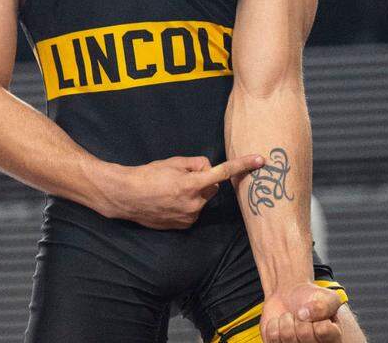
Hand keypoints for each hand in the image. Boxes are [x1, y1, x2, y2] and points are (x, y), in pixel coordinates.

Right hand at [113, 154, 264, 228]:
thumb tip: (208, 168)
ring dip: (194, 194)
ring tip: (171, 190)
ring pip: (203, 200)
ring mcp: (189, 217)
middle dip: (204, 181)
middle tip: (182, 177)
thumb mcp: (173, 162)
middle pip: (212, 187)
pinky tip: (170, 201)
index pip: (223, 173)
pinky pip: (194, 211)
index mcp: (192, 185)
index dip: (242, 165)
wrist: (126, 197)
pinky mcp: (184, 226)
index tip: (260, 160)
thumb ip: (196, 164)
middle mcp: (194, 204)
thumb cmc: (148, 175)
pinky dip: (187, 204)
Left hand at [261, 283, 343, 341]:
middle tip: (301, 315)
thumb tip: (305, 314)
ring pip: (287, 335)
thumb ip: (325, 305)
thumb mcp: (328, 297)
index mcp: (333, 340)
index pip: (323, 330)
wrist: (289, 298)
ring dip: (286, 319)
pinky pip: (272, 336)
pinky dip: (274, 324)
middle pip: (304, 333)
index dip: (317, 315)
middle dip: (300, 317)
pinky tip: (281, 324)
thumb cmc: (312, 300)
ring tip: (291, 319)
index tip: (316, 313)